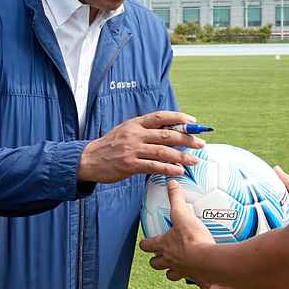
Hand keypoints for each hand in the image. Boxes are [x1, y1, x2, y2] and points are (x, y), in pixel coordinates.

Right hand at [78, 110, 204, 183]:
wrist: (87, 160)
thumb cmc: (109, 146)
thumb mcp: (125, 131)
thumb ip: (145, 131)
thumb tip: (170, 132)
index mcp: (135, 124)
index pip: (160, 117)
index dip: (179, 118)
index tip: (193, 123)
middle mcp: (134, 135)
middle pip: (166, 134)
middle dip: (187, 139)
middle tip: (201, 144)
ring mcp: (132, 150)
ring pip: (162, 151)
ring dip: (182, 156)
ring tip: (194, 160)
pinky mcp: (129, 165)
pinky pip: (153, 166)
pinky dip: (168, 168)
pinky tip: (178, 171)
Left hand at [138, 182, 263, 288]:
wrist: (210, 261)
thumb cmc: (193, 238)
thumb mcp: (184, 215)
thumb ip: (176, 199)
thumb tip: (171, 183)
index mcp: (163, 246)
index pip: (146, 246)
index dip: (145, 244)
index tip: (146, 243)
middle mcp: (169, 261)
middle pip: (155, 264)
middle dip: (156, 260)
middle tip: (162, 255)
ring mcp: (182, 272)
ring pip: (171, 275)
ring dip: (173, 270)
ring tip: (180, 265)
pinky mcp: (196, 279)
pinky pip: (193, 281)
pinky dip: (195, 277)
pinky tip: (202, 273)